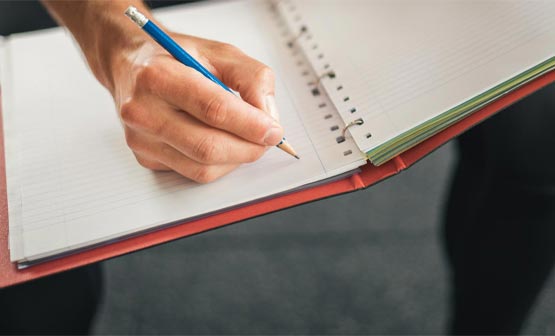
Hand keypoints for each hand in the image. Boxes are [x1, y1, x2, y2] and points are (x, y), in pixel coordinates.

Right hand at [40, 0, 281, 182]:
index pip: (213, 109)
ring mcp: (141, 139)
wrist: (131, 64)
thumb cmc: (176, 58)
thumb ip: (252, 78)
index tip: (273, 130)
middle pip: (208, 146)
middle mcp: (143, 110)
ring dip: (236, 159)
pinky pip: (193, 173)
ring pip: (203, 168)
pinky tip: (220, 142)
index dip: (250, 124)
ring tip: (246, 140)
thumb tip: (267, 116)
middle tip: (267, 139)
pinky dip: (218, 164)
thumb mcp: (220, 52)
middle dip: (248, 148)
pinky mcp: (145, 157)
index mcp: (159, 76)